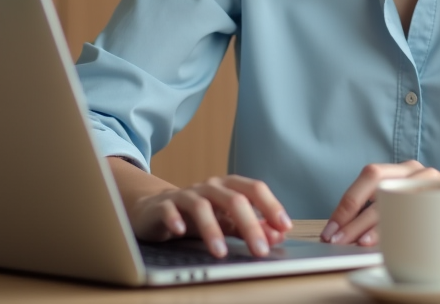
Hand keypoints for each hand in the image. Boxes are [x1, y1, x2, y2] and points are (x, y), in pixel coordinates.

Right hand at [127, 174, 292, 257]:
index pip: (255, 189)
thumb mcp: (226, 221)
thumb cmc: (197, 216)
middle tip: (260, 250)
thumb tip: (277, 236)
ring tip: (220, 252)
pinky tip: (181, 232)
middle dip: (250, 224)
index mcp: (229, 187)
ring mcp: (185, 194)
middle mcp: (210, 187)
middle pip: (233, 199)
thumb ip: (250, 227)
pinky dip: (175, 220)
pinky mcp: (162, 206)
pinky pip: (169, 209)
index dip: (271, 206)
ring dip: (212, 229)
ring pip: (201, 205)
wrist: (155, 210)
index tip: (284, 226)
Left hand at [321, 160, 439, 246]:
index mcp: (403, 171)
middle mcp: (415, 170)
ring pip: (394, 194)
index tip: (330, 230)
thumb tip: (350, 234)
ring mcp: (433, 180)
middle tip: (336, 238)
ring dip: (371, 222)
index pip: (368, 177)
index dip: (345, 204)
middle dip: (351, 212)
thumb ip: (389, 212)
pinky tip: (392, 240)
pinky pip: (420, 208)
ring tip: (356, 242)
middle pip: (374, 178)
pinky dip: (401, 225)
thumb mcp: (413, 205)